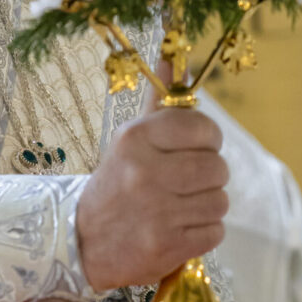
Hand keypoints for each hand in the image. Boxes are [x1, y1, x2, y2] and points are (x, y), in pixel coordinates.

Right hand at [75, 107, 227, 292]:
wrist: (82, 239)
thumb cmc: (116, 181)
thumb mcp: (131, 138)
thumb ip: (159, 100)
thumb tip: (174, 54)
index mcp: (136, 137)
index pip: (203, 128)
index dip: (207, 139)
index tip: (194, 147)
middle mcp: (145, 172)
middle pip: (218, 167)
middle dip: (208, 175)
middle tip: (186, 180)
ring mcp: (157, 212)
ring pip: (220, 201)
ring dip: (207, 204)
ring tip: (181, 205)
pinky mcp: (167, 246)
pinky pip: (216, 231)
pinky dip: (204, 231)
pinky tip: (180, 227)